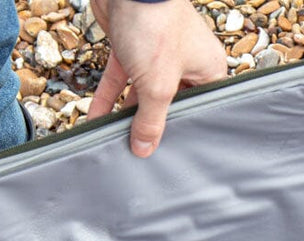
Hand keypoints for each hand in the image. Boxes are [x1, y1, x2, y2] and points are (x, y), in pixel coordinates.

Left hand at [88, 0, 226, 156]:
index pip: (196, 111)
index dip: (181, 132)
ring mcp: (156, 55)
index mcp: (207, 71)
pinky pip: (120, 80)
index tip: (167, 154)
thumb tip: (144, 149)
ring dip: (125, 115)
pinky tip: (96, 119)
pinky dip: (108, 98)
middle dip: (150, 126)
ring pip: (141, 94)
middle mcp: (185, 63)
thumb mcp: (157, 85)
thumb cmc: (156, 24)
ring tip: (114, 141)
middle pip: (168, 105)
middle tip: (139, 152)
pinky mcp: (131, 47)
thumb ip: (150, 121)